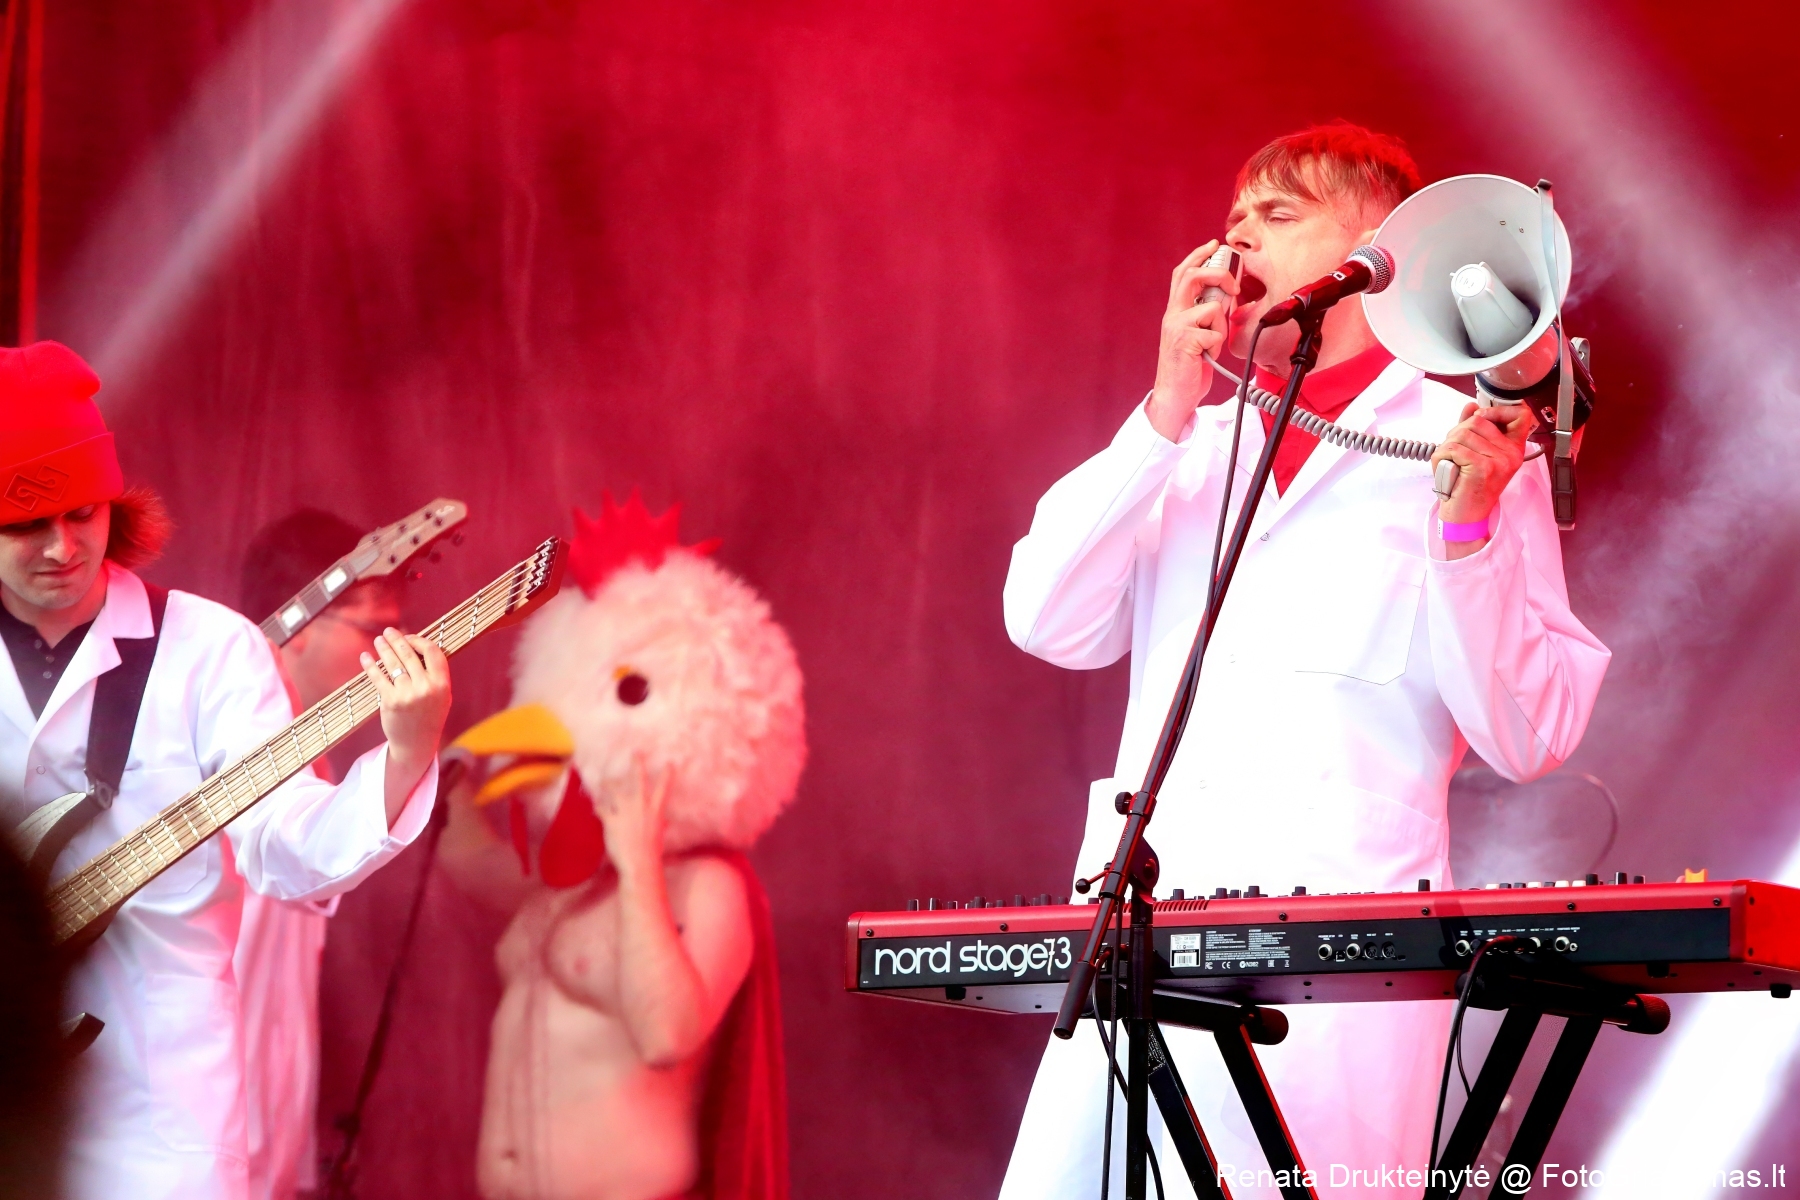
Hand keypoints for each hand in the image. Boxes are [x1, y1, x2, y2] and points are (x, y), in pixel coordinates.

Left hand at [361, 628, 451, 806]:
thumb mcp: (441, 695)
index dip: (419, 641)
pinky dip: (370, 665)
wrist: (416, 744)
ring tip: (378, 640)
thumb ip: (434, 674)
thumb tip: (417, 647)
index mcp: (442, 685)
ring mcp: (407, 695)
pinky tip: (365, 657)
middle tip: (388, 632)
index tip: (410, 637)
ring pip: (393, 664)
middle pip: (409, 655)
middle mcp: (426, 688)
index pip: (432, 652)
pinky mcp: (390, 701)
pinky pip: (378, 678)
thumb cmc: (429, 716)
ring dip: (383, 648)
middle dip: (397, 640)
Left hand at [596, 756, 670, 879]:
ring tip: (606, 779)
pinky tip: (595, 807)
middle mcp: (641, 806)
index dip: (667, 774)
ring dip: (609, 783)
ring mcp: (625, 811)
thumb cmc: (652, 852)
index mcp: (656, 810)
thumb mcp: (659, 834)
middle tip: (636, 753)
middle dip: (637, 764)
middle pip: (639, 779)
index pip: (664, 787)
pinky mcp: (611, 819)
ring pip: (615, 789)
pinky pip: (602, 808)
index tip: (670, 764)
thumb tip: (665, 822)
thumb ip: (660, 824)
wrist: (639, 863)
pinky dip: (599, 807)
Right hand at [1147, 240, 1236, 441]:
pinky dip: (1217, 344)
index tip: (1214, 244)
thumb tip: (1226, 296)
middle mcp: (1172, 315)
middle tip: (1233, 285)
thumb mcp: (1198, 334)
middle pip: (1192, 276)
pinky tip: (1207, 355)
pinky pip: (1214, 332)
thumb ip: (1207, 314)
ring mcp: (1177, 327)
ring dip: (1220, 325)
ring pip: (1210, 306)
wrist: (1174, 395)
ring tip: (1213, 342)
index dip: (1198, 255)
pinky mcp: (1185, 341)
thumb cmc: (1189, 367)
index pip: (1183, 273)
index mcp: (1175, 311)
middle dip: (1218, 274)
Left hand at [1431, 401, 1537, 536]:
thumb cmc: (1469, 485)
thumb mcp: (1476, 452)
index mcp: (1514, 448)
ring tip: (1450, 462)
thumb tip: (1472, 406)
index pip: (1520, 414)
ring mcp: (1499, 460)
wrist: (1466, 515)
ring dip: (1447, 445)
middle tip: (1455, 452)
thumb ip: (1475, 429)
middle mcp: (1511, 453)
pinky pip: (1453, 448)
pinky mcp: (1482, 467)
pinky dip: (1441, 457)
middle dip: (1457, 432)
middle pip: (1478, 420)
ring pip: (1462, 433)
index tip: (1480, 419)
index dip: (1495, 411)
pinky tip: (1446, 469)